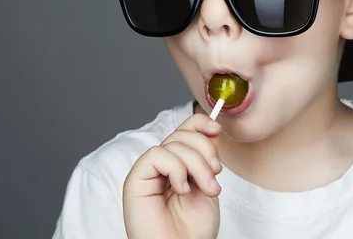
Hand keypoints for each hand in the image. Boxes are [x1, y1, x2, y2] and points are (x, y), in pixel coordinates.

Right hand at [123, 113, 222, 238]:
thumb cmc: (194, 229)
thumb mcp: (208, 184)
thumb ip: (206, 158)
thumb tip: (211, 129)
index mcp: (178, 165)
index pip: (185, 129)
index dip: (200, 123)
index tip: (217, 130)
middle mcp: (162, 166)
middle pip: (182, 134)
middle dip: (205, 150)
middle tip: (215, 175)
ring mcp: (148, 172)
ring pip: (173, 144)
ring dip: (196, 164)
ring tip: (205, 188)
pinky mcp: (135, 181)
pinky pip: (156, 155)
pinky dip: (176, 168)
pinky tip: (182, 188)